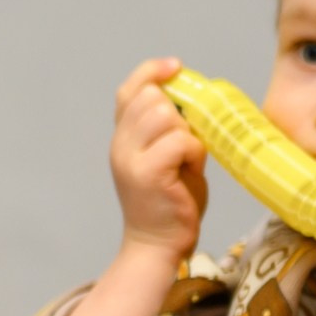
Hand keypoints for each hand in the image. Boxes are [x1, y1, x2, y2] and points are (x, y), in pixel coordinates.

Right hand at [111, 57, 207, 259]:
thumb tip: (194, 102)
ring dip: (186, 132)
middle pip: (151, 97)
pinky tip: (191, 169)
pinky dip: (193, 151)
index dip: (152, 72)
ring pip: (165, 115)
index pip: (128, 90)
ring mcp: (131, 159)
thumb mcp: (165, 159)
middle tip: (184, 143)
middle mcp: (120, 145)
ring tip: (186, 158)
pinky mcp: (148, 173)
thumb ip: (169, 131)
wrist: (157, 247)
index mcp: (123, 139)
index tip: (176, 67)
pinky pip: (181, 140)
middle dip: (178, 112)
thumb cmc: (170, 203)